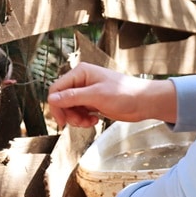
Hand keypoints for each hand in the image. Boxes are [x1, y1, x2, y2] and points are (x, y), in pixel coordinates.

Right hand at [46, 62, 176, 128]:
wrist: (144, 102)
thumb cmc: (125, 93)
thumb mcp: (97, 95)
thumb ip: (73, 97)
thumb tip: (52, 99)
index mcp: (80, 73)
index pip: (56, 89)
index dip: (56, 106)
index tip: (62, 121)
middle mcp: (81, 81)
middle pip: (61, 100)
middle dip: (68, 114)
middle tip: (79, 123)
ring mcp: (87, 92)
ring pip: (70, 108)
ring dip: (76, 118)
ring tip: (89, 122)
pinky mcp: (92, 102)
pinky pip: (79, 112)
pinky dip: (83, 119)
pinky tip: (94, 120)